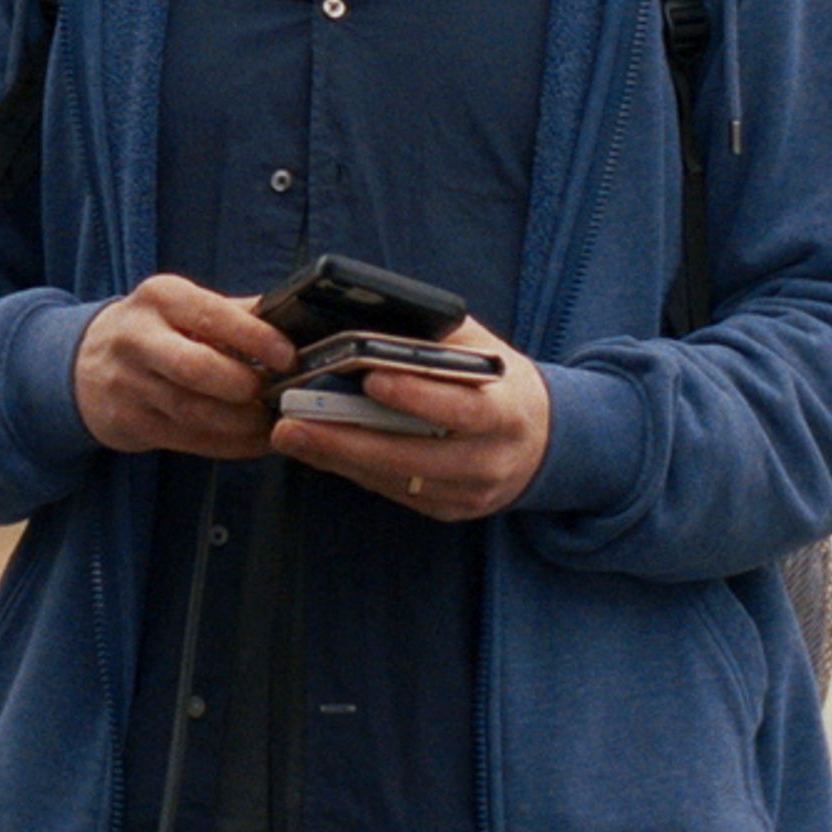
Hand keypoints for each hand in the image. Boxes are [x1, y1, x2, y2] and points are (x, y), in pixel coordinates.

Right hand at [73, 276, 295, 457]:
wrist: (83, 364)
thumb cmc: (154, 331)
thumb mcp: (183, 306)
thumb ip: (236, 312)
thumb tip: (294, 318)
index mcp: (159, 298)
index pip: (211, 315)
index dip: (255, 338)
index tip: (288, 357)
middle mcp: (137, 337)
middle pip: (198, 368)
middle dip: (245, 386)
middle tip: (276, 393)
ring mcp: (128, 384)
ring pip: (195, 412)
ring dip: (244, 423)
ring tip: (272, 421)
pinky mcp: (129, 422)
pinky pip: (189, 440)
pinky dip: (230, 445)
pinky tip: (254, 441)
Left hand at [269, 315, 549, 521]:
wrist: (543, 439)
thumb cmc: (497, 380)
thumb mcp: (481, 350)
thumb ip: (434, 339)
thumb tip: (365, 320)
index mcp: (507, 412)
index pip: (463, 409)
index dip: (418, 395)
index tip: (369, 377)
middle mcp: (491, 460)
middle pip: (413, 456)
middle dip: (347, 438)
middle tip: (290, 421)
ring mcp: (470, 493)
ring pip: (395, 479)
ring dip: (337, 457)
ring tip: (288, 434)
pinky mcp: (450, 511)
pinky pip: (393, 492)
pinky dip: (352, 470)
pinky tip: (316, 449)